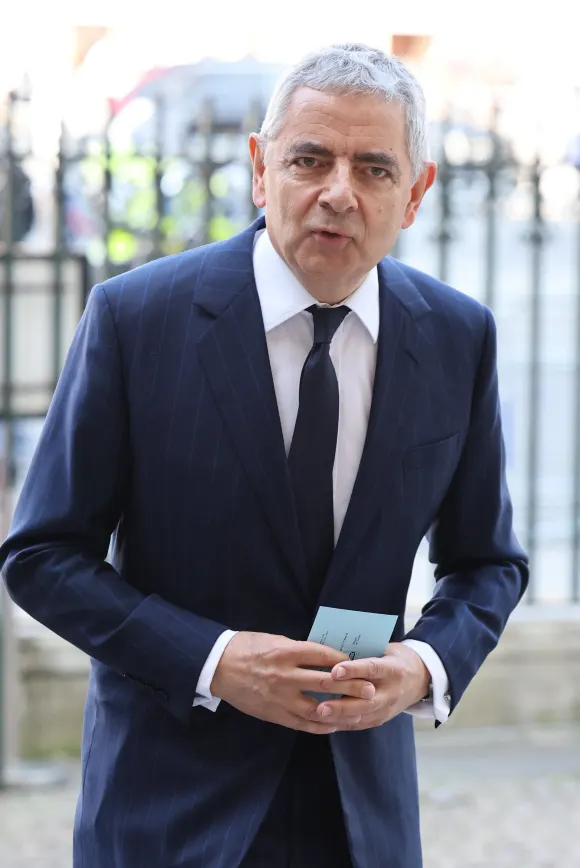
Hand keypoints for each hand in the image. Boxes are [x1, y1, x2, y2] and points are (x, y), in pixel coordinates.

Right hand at [210, 631, 376, 734]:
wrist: (218, 667)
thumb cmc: (246, 647)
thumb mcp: (273, 640)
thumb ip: (297, 649)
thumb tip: (323, 656)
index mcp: (286, 651)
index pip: (323, 655)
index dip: (343, 660)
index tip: (359, 663)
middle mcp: (285, 675)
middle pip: (325, 682)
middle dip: (351, 686)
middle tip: (370, 689)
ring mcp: (280, 697)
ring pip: (317, 707)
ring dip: (340, 710)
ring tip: (357, 711)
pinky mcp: (274, 713)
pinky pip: (302, 723)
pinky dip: (320, 725)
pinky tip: (333, 724)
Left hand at [310, 643, 430, 730]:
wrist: (421, 678)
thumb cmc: (395, 658)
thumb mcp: (386, 649)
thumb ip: (364, 652)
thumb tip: (335, 650)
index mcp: (393, 669)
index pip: (372, 669)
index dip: (353, 670)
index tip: (334, 671)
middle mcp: (391, 692)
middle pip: (365, 700)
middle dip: (342, 704)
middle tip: (320, 705)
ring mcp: (387, 708)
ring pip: (361, 716)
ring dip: (339, 717)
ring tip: (318, 715)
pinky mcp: (381, 719)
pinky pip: (360, 724)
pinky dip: (342, 723)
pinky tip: (325, 722)